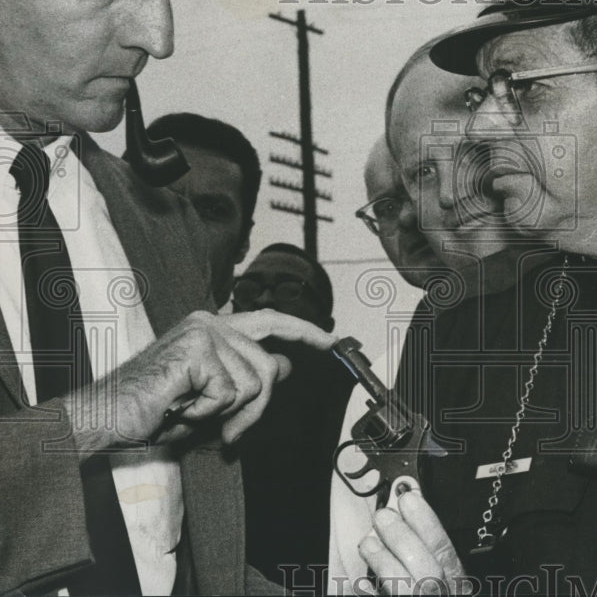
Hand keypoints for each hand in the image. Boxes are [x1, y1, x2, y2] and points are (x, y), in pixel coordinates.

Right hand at [65, 309, 336, 452]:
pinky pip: (230, 394)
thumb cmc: (155, 409)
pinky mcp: (198, 349)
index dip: (304, 331)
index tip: (331, 342)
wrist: (108, 418)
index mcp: (213, 327)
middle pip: (268, 367)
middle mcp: (210, 322)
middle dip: (255, 408)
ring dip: (228, 413)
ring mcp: (204, 332)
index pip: (270, 322)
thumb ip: (246, 376)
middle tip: (228, 431)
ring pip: (254, 383)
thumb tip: (284, 364)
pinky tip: (181, 408)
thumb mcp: (213, 395)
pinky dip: (208, 413)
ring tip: (193, 413)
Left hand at [359, 490, 469, 594]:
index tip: (409, 500)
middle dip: (403, 540)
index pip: (447, 554)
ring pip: (408, 590)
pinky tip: (357, 584)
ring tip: (368, 543)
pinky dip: (369, 595)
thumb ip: (432, 560)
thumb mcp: (446, 582)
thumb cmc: (434, 591)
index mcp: (457, 589)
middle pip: (427, 572)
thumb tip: (407, 524)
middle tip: (383, 518)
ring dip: (384, 563)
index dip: (428, 524)